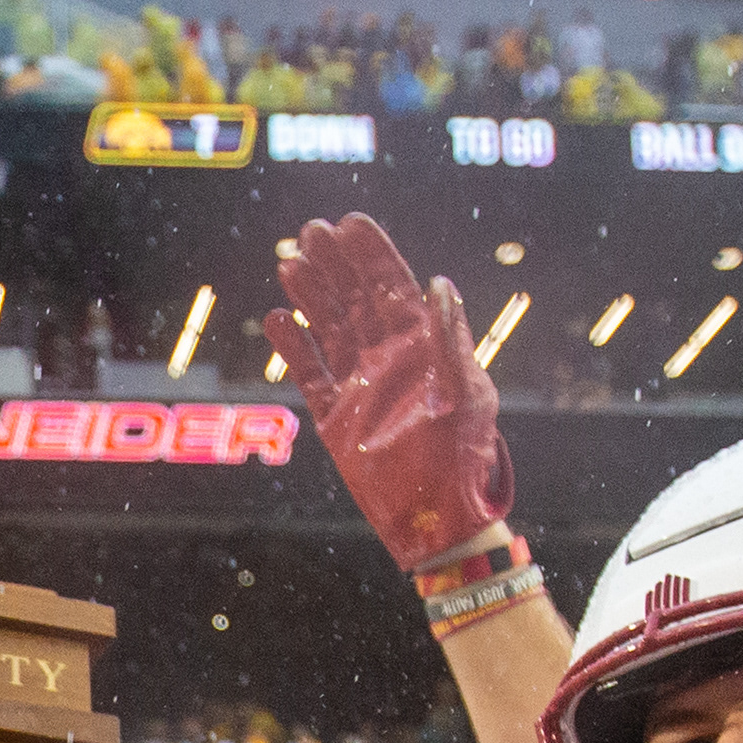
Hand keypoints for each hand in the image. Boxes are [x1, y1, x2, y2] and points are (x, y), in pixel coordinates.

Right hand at [265, 213, 513, 571]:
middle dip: (335, 264)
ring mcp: (361, 387)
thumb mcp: (465, 392)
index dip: (372, 254)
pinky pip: (310, 374)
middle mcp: (390, 360)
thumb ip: (449, 338)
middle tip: (310, 230)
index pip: (393, 288)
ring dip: (311, 295)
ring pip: (329, 328)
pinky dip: (294, 347)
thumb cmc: (462, 456)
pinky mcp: (337, 419)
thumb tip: (439, 283)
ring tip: (289, 262)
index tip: (350, 223)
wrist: (437, 519)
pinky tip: (278, 319)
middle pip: (355, 299)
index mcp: (424, 347)